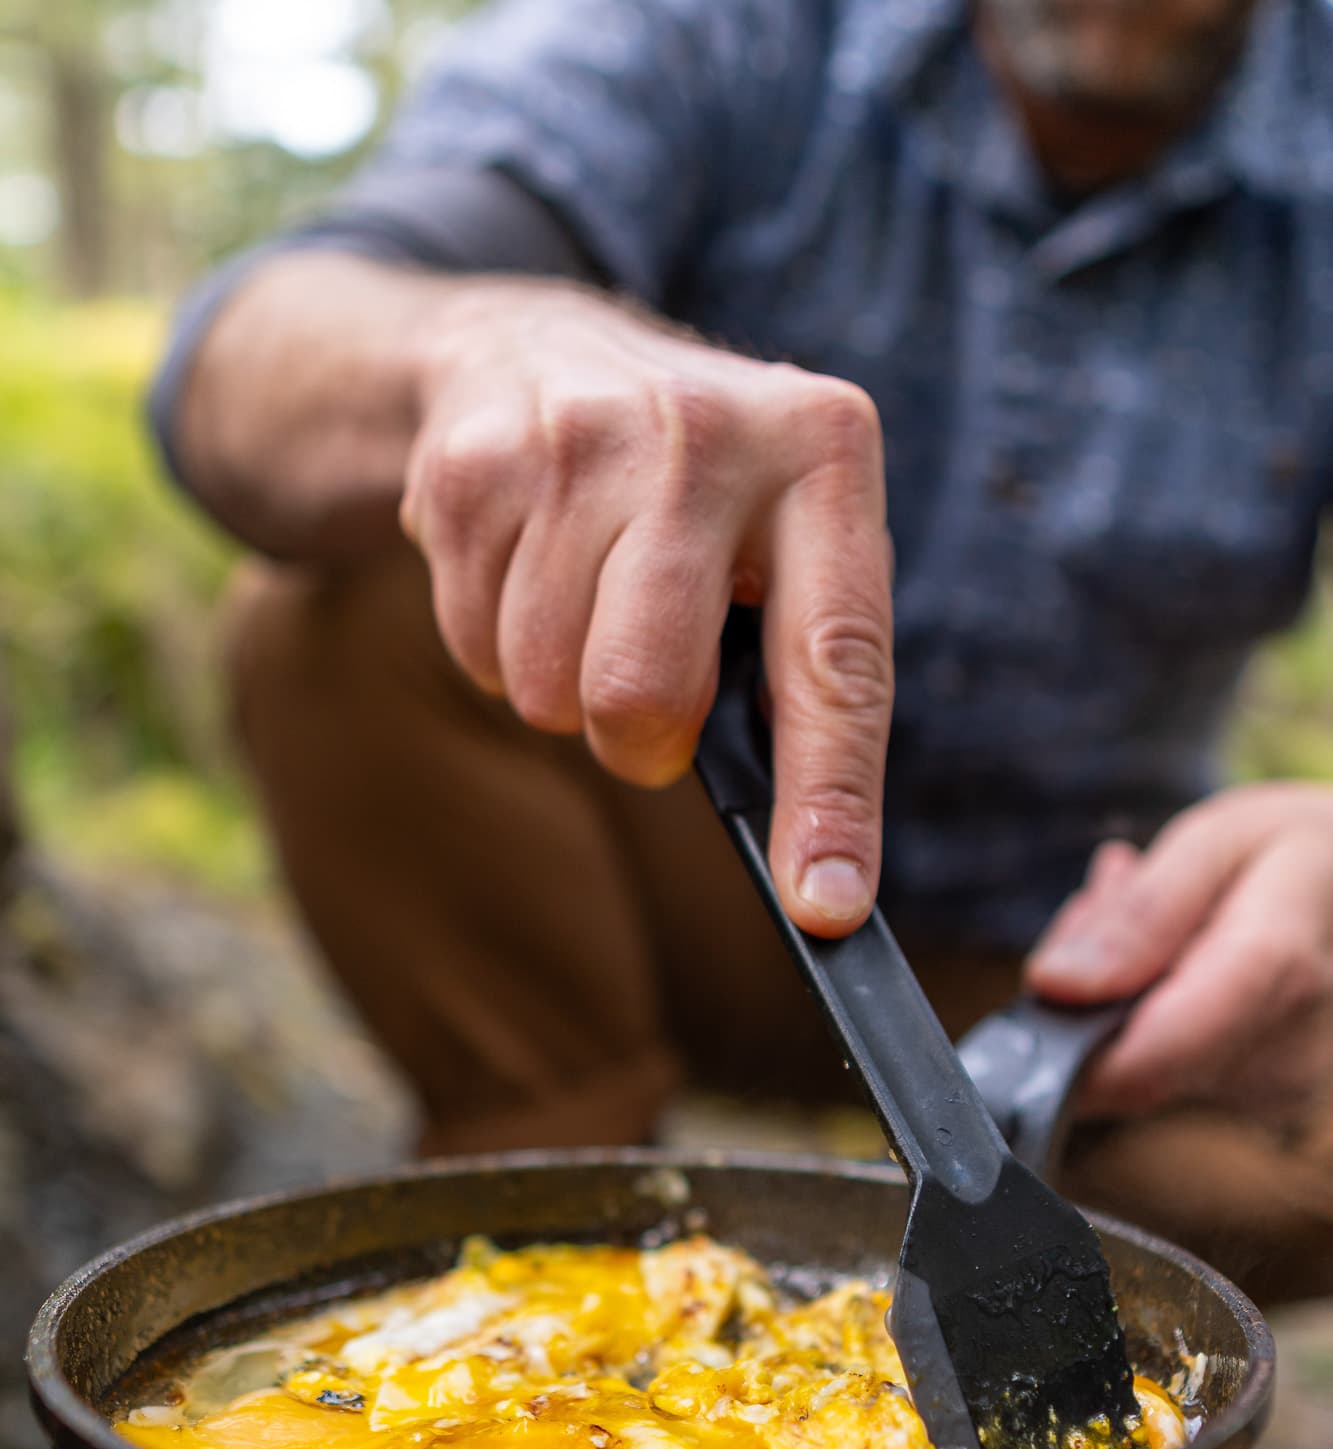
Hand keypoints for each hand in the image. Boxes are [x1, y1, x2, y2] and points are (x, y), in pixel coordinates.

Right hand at [400, 282, 893, 934]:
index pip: (834, 660)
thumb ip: (803, 667)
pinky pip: (474, 647)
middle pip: (643, 691)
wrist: (531, 348)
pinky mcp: (471, 463)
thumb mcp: (784, 536)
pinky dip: (496, 645)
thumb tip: (816, 879)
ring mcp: (576, 437)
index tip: (822, 905)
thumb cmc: (697, 495)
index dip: (827, 798)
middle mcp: (705, 432)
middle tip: (647, 702)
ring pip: (545, 685)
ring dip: (560, 688)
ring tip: (584, 604)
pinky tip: (524, 570)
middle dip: (637, 741)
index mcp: (822, 451)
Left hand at [1024, 783, 1332, 1125]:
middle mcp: (1287, 1052)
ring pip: (1138, 1067)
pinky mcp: (1266, 1100)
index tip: (1039, 990)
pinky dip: (1147, 1015)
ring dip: (1116, 997)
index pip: (1147, 1056)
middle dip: (1090, 990)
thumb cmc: (1302, 853)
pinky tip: (1179, 959)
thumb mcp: (1222, 840)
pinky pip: (1166, 1069)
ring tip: (1157, 921)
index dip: (1067, 1048)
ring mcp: (1279, 1087)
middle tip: (1108, 900)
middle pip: (1128, 1061)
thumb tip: (1055, 985)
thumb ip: (1140, 913)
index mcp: (1278, 971)